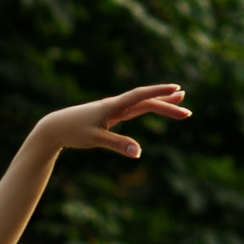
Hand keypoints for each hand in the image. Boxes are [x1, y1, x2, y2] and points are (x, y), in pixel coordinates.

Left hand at [39, 84, 188, 158]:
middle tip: (187, 111)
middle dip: (167, 105)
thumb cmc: (73, 132)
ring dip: (161, 103)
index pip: (141, 96)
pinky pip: (134, 109)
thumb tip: (138, 153)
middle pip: (146, 102)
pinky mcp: (111, 115)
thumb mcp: (96, 139)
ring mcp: (114, 109)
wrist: (56, 127)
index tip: (177, 90)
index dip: (159, 93)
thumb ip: (118, 144)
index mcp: (113, 106)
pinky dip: (147, 108)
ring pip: (142, 104)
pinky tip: (155, 107)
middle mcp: (116, 104)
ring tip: (179, 100)